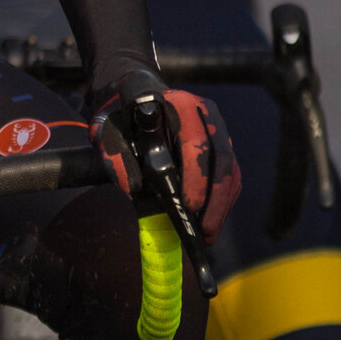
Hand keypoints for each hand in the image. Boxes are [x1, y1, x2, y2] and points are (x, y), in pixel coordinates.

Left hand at [89, 68, 241, 244]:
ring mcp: (217, 129)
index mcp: (177, 103)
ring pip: (229, 170)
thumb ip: (113, 155)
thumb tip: (132, 186)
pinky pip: (232, 178)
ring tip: (206, 236)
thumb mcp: (109, 132)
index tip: (187, 205)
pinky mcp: (223, 146)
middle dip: (212, 198)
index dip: (194, 173)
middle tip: (200, 229)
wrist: (137, 106)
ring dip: (220, 207)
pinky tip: (209, 225)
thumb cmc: (124, 121)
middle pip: (220, 158)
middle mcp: (204, 112)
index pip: (193, 139)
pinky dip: (222, 203)